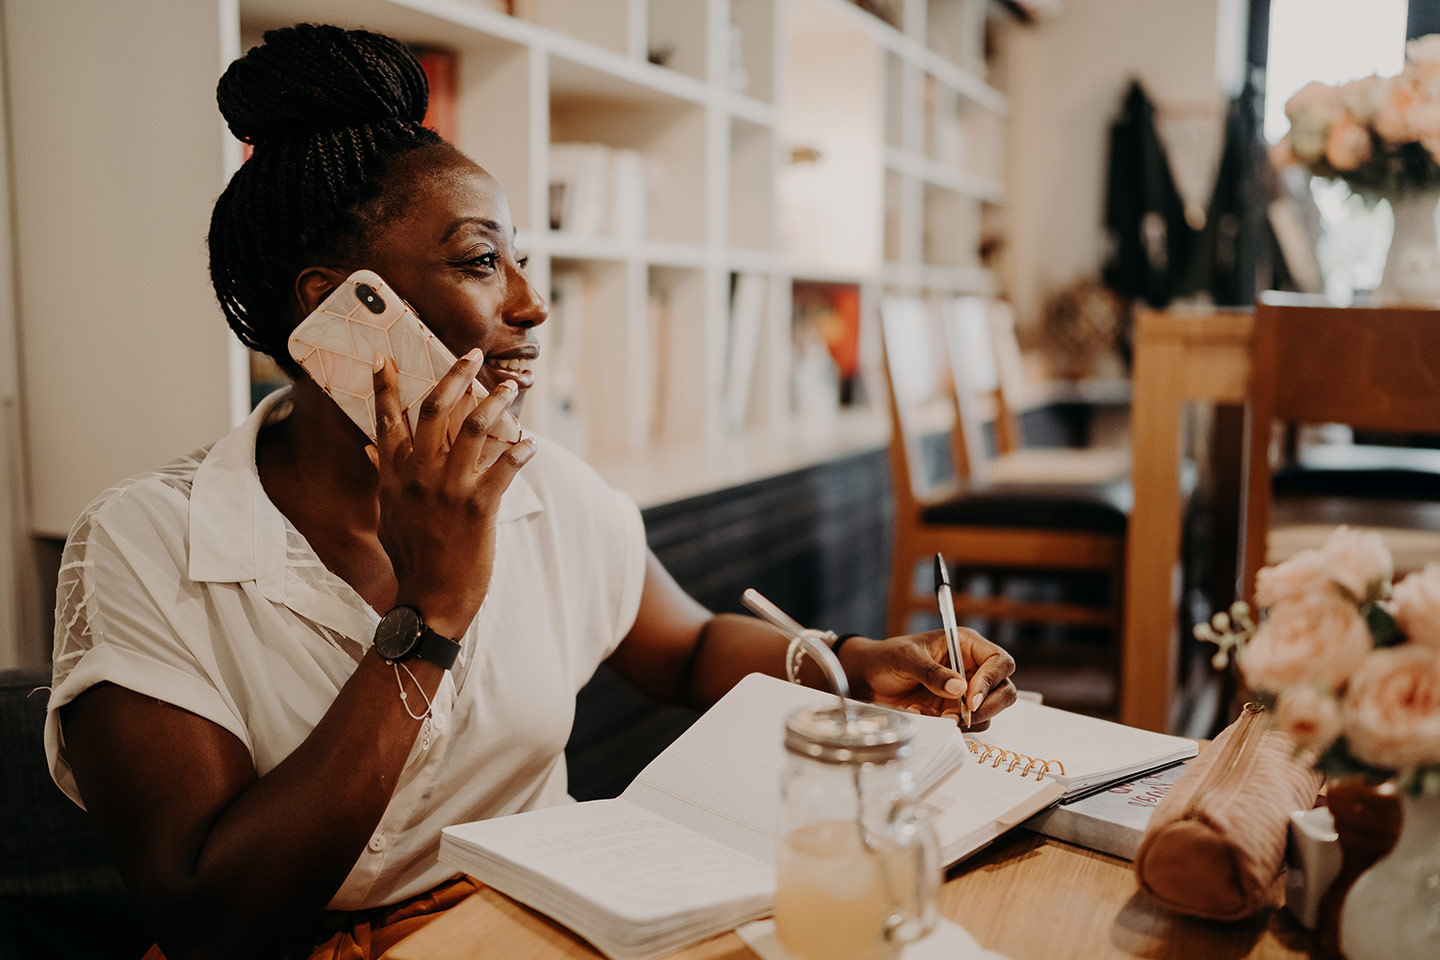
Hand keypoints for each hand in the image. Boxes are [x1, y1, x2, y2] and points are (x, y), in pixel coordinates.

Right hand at [369, 350, 535, 637]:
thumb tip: (373, 451)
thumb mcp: (388, 516)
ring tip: (512, 386)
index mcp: (394, 476)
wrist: (428, 603)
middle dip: (456, 375)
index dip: (386, 388)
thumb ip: (384, 478)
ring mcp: (447, 489)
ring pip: (473, 427)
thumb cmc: (411, 561)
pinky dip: (521, 450)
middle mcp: (417, 476)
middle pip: (435, 409)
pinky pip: (505, 465)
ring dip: (496, 402)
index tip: (385, 358)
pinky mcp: (477, 507)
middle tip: (473, 354)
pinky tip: (530, 443)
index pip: (387, 421)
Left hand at [838, 629, 1016, 729]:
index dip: (991, 680)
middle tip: (962, 715)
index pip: (999, 661)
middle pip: (1004, 690)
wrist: (868, 679)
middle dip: (988, 706)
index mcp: (966, 645)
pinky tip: (926, 716)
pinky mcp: (954, 712)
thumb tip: (960, 688)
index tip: (971, 698)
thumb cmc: (887, 658)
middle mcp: (972, 669)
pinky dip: (951, 727)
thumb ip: (932, 672)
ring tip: (937, 715)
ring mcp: (965, 693)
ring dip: (968, 720)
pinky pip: (967, 726)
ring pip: (989, 713)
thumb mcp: (906, 658)